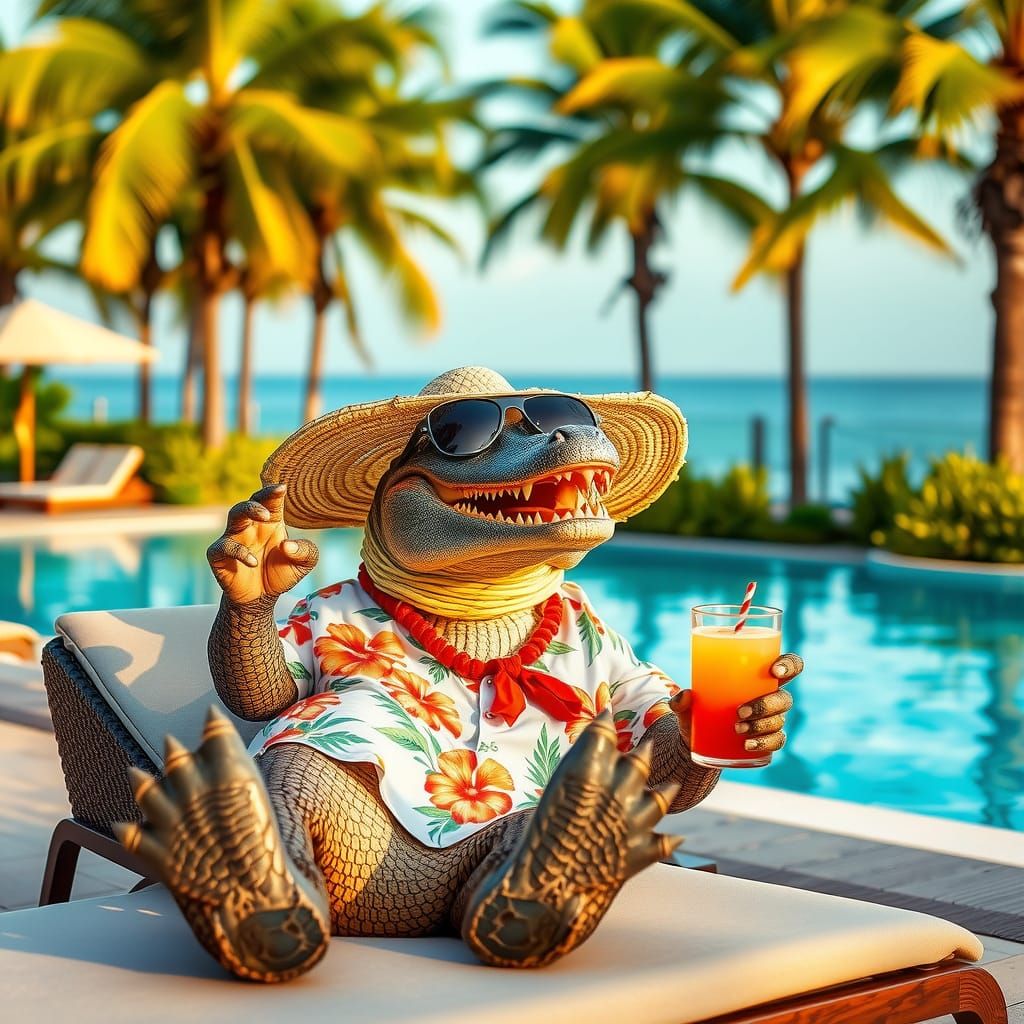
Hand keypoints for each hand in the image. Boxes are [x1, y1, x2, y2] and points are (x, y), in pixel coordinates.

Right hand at [206, 484, 318, 604]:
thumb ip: (306, 552)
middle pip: (249, 503)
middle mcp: (251, 526)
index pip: (270, 501)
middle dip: (258, 501)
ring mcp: (234, 538)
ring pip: (234, 515)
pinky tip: (253, 561)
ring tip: (265, 518)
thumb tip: (288, 545)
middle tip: (269, 513)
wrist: (261, 598)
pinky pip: (224, 546)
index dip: (273, 492)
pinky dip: (238, 551)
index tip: (283, 487)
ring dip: (247, 512)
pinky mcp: (219, 555)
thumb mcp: (303, 564)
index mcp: (271, 523)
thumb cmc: (281, 573)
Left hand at [669, 653, 802, 753]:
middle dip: (766, 705)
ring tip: (737, 729)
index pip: (788, 666)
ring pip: (779, 720)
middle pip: (784, 698)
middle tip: (740, 711)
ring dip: (761, 725)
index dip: (789, 665)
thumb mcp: (688, 703)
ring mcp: (771, 719)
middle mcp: (770, 696)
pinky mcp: (767, 739)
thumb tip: (684, 696)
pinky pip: (776, 741)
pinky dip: (764, 742)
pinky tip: (747, 745)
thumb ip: (682, 700)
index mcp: (759, 677)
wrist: (696, 739)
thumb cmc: (699, 709)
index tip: (774, 670)